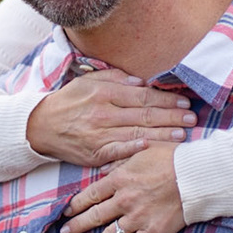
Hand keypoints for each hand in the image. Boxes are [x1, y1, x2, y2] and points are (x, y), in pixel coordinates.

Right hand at [24, 70, 193, 167]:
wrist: (40, 126)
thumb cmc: (68, 102)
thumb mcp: (88, 82)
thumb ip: (115, 79)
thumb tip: (141, 81)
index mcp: (104, 93)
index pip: (142, 95)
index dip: (165, 99)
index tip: (184, 101)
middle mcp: (103, 112)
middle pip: (144, 114)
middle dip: (171, 116)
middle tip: (192, 118)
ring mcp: (99, 134)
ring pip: (137, 133)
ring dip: (162, 134)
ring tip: (183, 134)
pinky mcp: (95, 153)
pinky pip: (119, 151)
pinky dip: (135, 149)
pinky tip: (151, 147)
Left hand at [61, 143, 185, 232]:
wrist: (198, 176)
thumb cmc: (173, 158)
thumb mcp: (143, 150)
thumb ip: (120, 160)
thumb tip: (103, 169)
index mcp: (120, 178)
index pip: (91, 194)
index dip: (76, 204)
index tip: (66, 211)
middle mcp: (125, 200)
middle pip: (95, 216)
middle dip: (77, 226)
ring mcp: (138, 217)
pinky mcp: (153, 232)